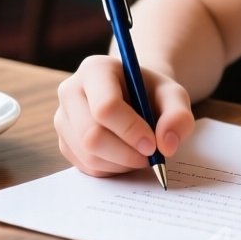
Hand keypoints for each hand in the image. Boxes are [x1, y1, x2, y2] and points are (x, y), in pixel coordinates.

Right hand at [53, 54, 194, 176]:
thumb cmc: (151, 93)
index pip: (106, 107)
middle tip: (150, 157)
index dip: (131, 130)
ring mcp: (62, 118)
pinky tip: (125, 156)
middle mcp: (70, 91)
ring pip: (88, 155)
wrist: (134, 97)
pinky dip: (111, 169)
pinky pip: (86, 167)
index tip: (153, 144)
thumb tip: (166, 145)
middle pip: (91, 135)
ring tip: (140, 154)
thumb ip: (178, 116)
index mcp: (95, 69)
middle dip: (126, 153)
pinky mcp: (64, 142)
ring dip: (121, 164)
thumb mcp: (173, 96)